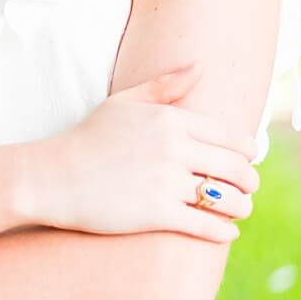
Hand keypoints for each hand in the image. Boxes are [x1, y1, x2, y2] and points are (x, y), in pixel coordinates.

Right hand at [27, 63, 258, 242]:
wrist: (52, 176)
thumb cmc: (88, 138)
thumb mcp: (124, 104)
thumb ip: (165, 86)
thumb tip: (200, 67)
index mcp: (171, 120)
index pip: (234, 138)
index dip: (247, 153)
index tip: (242, 162)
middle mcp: (174, 148)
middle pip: (238, 169)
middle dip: (248, 182)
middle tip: (245, 189)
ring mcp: (166, 181)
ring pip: (229, 199)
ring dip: (241, 207)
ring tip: (237, 210)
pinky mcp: (157, 213)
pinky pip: (207, 226)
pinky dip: (223, 231)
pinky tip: (226, 232)